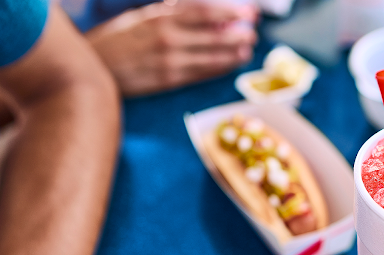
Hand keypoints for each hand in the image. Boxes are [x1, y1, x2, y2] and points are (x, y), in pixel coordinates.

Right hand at [85, 1, 257, 96]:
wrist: (95, 67)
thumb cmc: (118, 40)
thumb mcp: (142, 18)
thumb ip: (171, 14)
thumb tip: (204, 12)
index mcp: (161, 17)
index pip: (205, 11)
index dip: (231, 10)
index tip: (248, 11)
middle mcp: (168, 38)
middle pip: (214, 35)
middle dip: (238, 33)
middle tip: (253, 32)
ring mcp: (170, 61)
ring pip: (212, 57)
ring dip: (234, 54)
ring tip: (247, 50)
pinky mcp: (169, 80)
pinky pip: (202, 73)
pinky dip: (219, 67)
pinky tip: (231, 64)